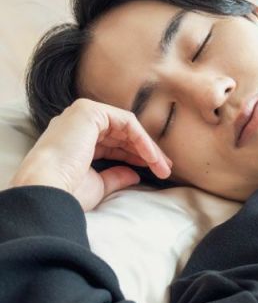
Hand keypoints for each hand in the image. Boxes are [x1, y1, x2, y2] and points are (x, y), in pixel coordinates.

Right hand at [8, 97, 172, 212]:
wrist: (48, 190)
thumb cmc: (67, 191)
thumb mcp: (98, 184)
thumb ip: (116, 175)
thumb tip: (135, 174)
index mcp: (75, 140)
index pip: (113, 143)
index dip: (137, 156)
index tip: (156, 171)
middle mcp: (76, 124)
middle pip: (122, 133)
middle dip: (147, 151)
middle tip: (166, 168)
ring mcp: (81, 114)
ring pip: (127, 127)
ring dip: (148, 147)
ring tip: (164, 167)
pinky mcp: (89, 111)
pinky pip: (126, 122)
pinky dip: (142, 139)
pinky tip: (152, 158)